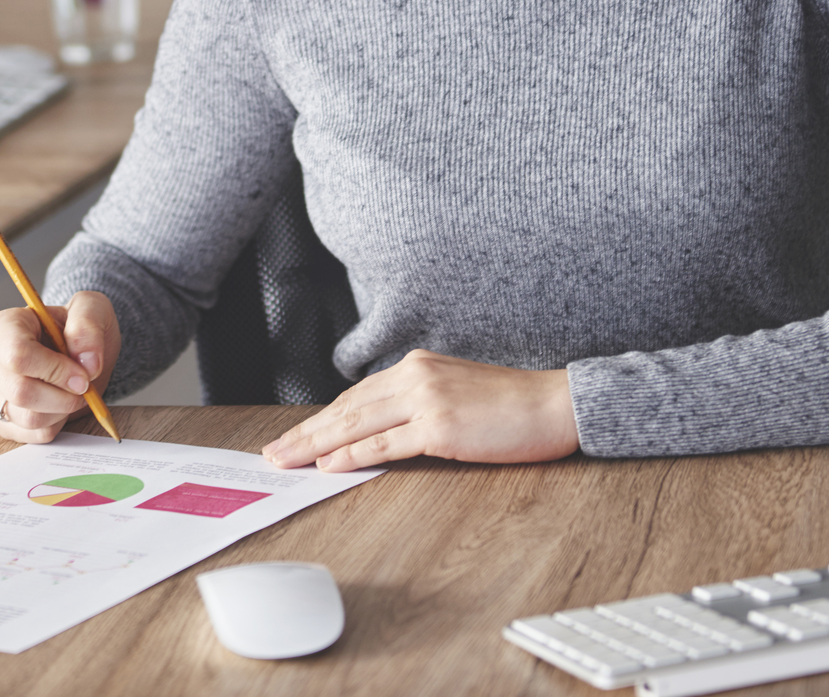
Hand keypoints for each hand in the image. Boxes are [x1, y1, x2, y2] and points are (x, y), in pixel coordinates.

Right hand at [0, 291, 119, 443]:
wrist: (76, 353)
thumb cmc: (78, 329)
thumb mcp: (92, 310)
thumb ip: (88, 326)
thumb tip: (87, 362)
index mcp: (3, 325)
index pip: (18, 355)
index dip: (55, 370)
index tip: (82, 376)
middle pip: (20, 391)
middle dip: (63, 396)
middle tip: (84, 387)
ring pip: (26, 417)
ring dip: (61, 411)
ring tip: (71, 393)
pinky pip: (29, 435)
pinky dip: (54, 425)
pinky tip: (58, 406)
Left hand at [261, 350, 578, 471]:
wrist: (553, 404)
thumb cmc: (510, 405)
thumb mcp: (455, 392)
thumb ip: (416, 403)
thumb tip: (377, 431)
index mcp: (417, 365)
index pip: (356, 396)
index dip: (321, 418)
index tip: (295, 435)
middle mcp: (415, 376)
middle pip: (347, 408)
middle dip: (306, 432)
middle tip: (275, 451)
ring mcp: (427, 400)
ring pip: (357, 424)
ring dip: (317, 444)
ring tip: (288, 459)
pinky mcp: (440, 427)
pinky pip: (386, 443)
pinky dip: (353, 454)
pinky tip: (330, 464)